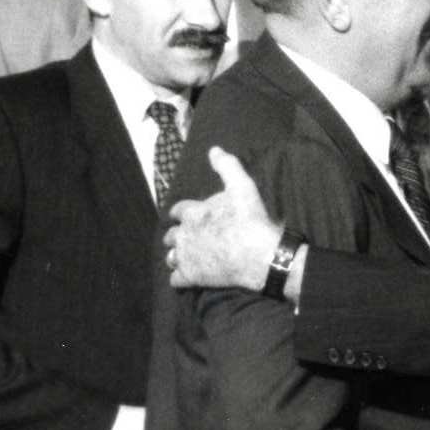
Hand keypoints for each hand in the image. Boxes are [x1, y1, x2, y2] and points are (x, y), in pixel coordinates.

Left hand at [164, 146, 281, 288]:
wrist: (259, 255)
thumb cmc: (250, 220)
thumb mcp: (242, 186)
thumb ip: (227, 166)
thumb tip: (214, 149)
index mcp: (192, 212)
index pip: (176, 211)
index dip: (181, 213)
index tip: (185, 216)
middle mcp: (184, 234)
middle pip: (171, 236)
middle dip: (177, 236)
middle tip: (188, 239)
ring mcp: (186, 257)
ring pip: (171, 257)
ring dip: (177, 257)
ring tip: (186, 259)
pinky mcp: (191, 277)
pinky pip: (176, 280)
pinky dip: (180, 279)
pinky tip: (187, 279)